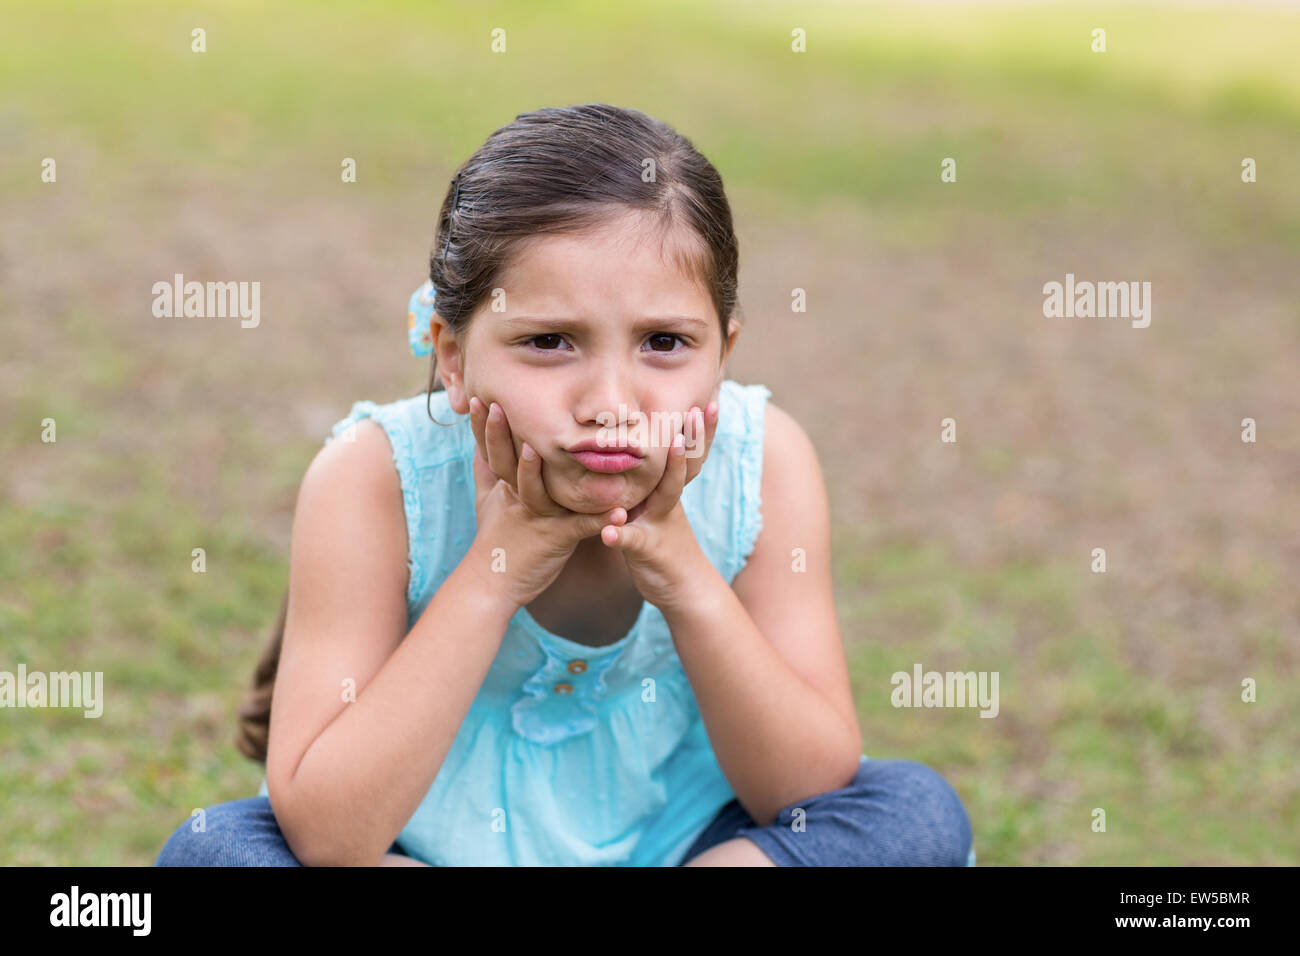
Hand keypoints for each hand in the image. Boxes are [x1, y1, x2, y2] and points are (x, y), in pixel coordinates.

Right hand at [459, 396, 620, 611]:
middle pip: (507, 464)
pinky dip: (599, 520)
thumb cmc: (495, 538)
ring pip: (538, 491)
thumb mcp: (486, 501)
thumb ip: (486, 470)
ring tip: (537, 449)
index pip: (491, 451)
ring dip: (535, 471)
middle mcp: (519, 498)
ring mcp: (537, 518)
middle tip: (499, 406)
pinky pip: (580, 528)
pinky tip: (619, 510)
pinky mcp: (557, 539)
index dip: (484, 427)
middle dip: (502, 435)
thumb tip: (479, 443)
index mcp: (506, 486)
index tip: (478, 397)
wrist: (493, 583)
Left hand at [598, 401, 719, 613]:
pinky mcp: (647, 551)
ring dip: (670, 471)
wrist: (683, 590)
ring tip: (670, 445)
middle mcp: (668, 503)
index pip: (688, 453)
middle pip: (684, 465)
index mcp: (668, 490)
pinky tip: (609, 533)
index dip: (701, 429)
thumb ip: (654, 484)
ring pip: (666, 495)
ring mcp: (660, 525)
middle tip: (699, 408)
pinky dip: (622, 536)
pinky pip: (633, 541)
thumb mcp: (659, 510)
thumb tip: (653, 447)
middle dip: (691, 436)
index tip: (711, 397)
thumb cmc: (666, 544)